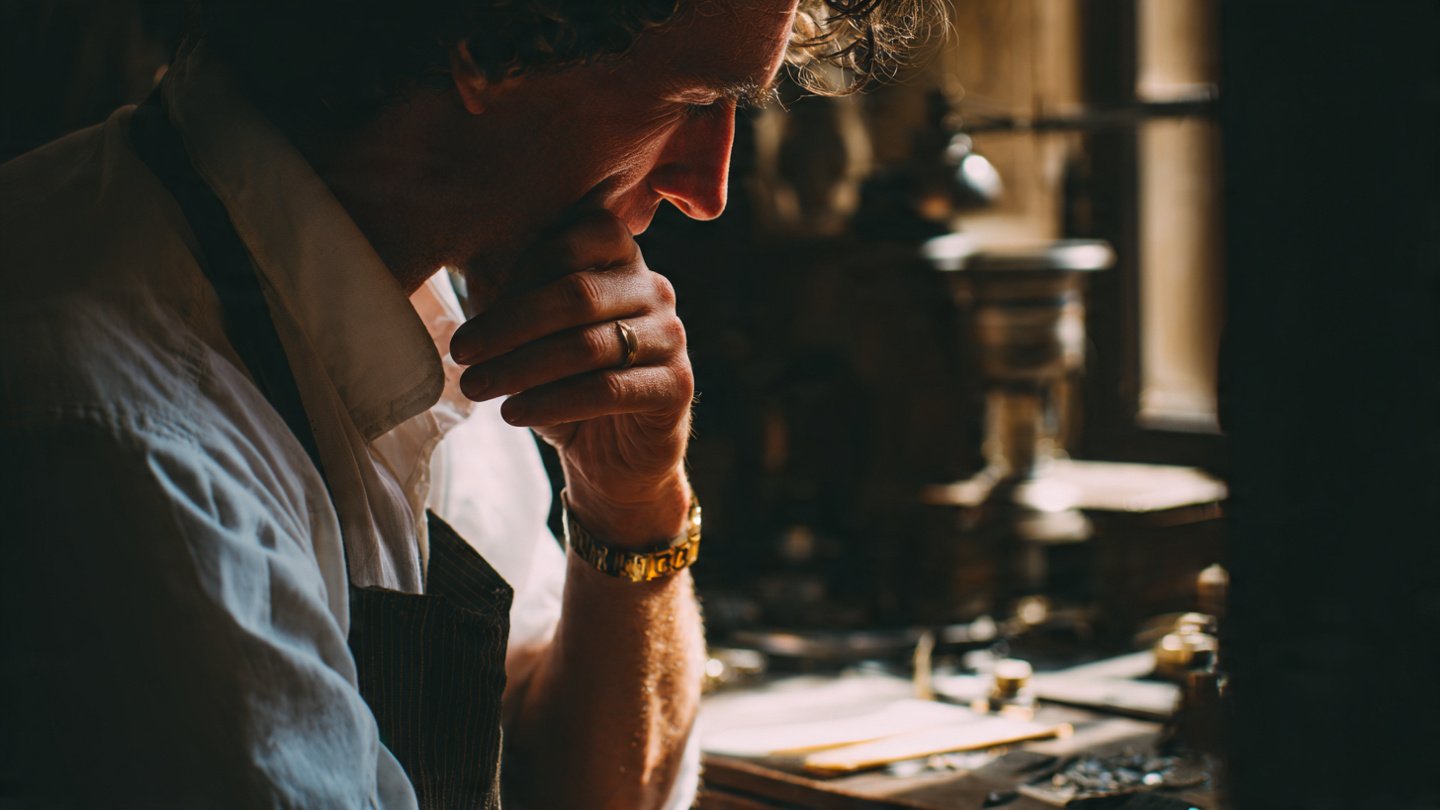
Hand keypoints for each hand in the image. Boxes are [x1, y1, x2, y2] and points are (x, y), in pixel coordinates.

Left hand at [450, 210, 693, 545]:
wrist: (615, 457)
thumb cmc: (566, 382)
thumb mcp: (533, 335)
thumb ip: (509, 300)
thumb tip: (463, 278)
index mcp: (619, 257)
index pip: (569, 244)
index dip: (514, 277)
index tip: (471, 319)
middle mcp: (653, 288)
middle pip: (577, 294)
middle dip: (509, 325)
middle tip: (461, 353)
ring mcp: (671, 336)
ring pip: (588, 345)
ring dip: (521, 367)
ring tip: (475, 387)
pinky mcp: (677, 386)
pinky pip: (608, 389)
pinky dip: (553, 402)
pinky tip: (514, 413)